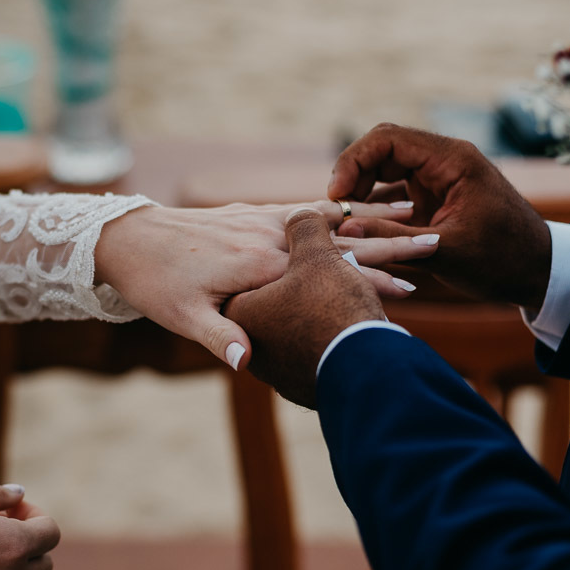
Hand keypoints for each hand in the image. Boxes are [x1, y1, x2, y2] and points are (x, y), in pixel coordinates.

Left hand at [95, 199, 430, 369]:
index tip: (417, 290)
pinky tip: (362, 205)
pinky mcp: (255, 213)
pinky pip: (307, 205)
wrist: (129, 239)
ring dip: (376, 216)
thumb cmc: (157, 285)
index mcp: (264, 264)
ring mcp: (264, 220)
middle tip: (440, 242)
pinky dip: (341, 205)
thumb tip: (248, 364)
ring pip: (333, 216)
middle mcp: (271, 236)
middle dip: (394, 243)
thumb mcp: (184, 318)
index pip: (332, 271)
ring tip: (418, 212)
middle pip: (345, 238)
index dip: (376, 281)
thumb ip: (222, 339)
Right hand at [328, 124, 552, 310]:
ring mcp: (438, 178)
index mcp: (452, 160)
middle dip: (352, 176)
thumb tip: (342, 229)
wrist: (538, 272)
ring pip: (384, 170)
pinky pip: (394, 192)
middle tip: (335, 210)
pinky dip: (374, 208)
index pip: (388, 139)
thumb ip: (392, 239)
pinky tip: (361, 230)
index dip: (354, 161)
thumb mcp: (444, 252)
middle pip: (382, 150)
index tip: (336, 195)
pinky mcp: (434, 197)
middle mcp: (443, 161)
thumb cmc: (502, 260)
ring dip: (361, 192)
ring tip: (344, 222)